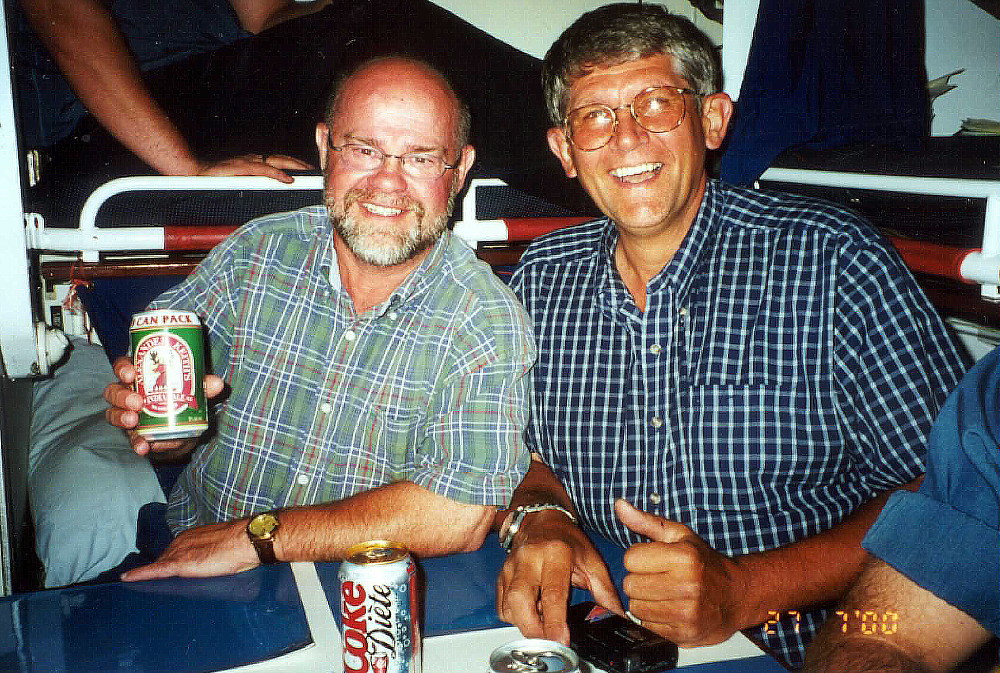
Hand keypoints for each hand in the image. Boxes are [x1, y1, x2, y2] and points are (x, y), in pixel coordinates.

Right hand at [104, 356, 224, 456]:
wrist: (184, 429)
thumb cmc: (184, 397)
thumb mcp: (194, 389)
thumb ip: (204, 385)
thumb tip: (217, 384)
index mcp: (140, 376)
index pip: (123, 367)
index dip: (123, 368)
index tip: (131, 374)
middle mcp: (128, 394)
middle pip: (113, 391)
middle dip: (122, 396)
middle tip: (137, 402)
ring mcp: (127, 414)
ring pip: (113, 414)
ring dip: (121, 418)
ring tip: (133, 422)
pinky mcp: (133, 434)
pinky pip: (130, 438)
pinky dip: (136, 443)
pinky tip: (142, 447)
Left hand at [120, 519, 258, 581]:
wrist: (246, 540)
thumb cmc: (242, 544)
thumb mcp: (224, 545)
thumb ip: (214, 550)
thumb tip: (216, 559)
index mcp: (194, 535)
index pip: (176, 550)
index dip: (170, 560)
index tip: (163, 567)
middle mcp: (183, 540)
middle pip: (166, 557)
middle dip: (158, 567)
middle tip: (150, 579)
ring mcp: (180, 552)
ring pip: (159, 564)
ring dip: (149, 572)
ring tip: (136, 581)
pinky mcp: (178, 564)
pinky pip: (154, 570)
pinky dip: (140, 574)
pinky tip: (127, 579)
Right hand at [195, 153, 313, 182]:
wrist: (194, 175)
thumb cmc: (216, 182)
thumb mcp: (240, 184)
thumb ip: (255, 186)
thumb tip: (273, 193)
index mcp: (254, 162)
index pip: (279, 161)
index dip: (295, 164)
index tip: (309, 170)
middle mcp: (253, 159)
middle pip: (282, 158)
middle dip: (300, 164)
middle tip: (315, 171)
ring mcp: (247, 162)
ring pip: (276, 161)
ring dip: (294, 166)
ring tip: (307, 172)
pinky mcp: (241, 167)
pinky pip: (263, 169)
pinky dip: (276, 173)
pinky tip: (287, 179)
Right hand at [496, 510, 623, 644]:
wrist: (541, 521)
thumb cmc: (568, 541)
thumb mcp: (592, 561)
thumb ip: (605, 592)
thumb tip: (618, 618)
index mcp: (555, 554)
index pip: (552, 593)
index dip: (554, 622)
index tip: (560, 642)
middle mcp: (528, 559)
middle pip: (520, 601)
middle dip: (532, 630)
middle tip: (549, 644)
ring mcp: (511, 567)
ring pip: (508, 607)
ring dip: (525, 625)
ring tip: (543, 625)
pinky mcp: (501, 575)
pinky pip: (502, 606)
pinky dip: (515, 617)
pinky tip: (531, 613)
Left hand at [616, 499, 748, 645]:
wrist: (736, 597)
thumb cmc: (704, 563)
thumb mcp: (680, 536)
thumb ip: (647, 522)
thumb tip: (619, 505)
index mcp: (684, 557)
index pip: (631, 559)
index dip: (638, 559)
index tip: (651, 560)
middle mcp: (686, 585)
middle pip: (630, 585)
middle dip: (639, 581)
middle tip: (656, 579)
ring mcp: (685, 612)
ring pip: (635, 607)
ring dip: (643, 601)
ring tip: (662, 594)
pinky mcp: (683, 633)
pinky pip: (647, 626)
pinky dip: (652, 618)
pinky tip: (667, 609)